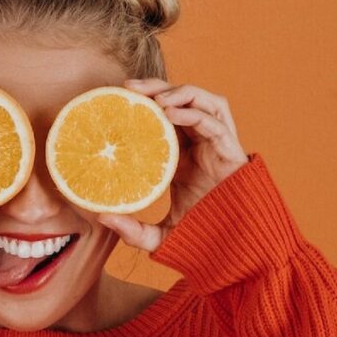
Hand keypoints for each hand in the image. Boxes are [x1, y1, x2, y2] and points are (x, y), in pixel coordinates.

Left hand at [97, 78, 248, 250]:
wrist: (235, 250)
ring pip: (203, 101)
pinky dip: (193, 113)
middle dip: (157, 86)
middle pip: (182, 99)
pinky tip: (171, 114)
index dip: (144, 101)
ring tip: (155, 99)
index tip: (117, 97)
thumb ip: (133, 230)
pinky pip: (214, 122)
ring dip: (179, 92)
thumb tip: (102, 218)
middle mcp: (200, 144)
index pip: (164, 115)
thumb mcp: (159, 235)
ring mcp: (217, 145)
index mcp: (182, 154)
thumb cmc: (201, 237)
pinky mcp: (232, 152)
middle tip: (129, 87)